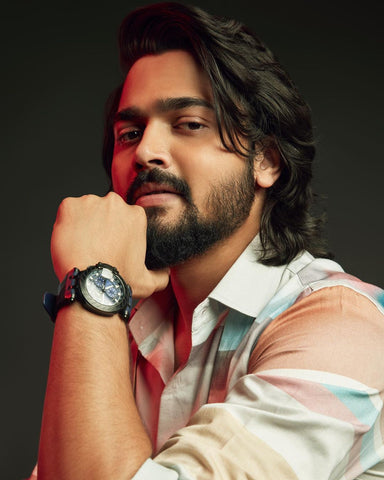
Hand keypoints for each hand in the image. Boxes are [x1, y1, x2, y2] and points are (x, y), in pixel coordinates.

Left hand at [51, 192, 168, 297]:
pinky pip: (67, 209)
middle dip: (101, 224)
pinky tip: (70, 239)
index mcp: (136, 216)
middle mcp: (115, 204)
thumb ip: (161, 274)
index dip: (117, 231)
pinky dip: (67, 222)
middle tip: (97, 245)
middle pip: (106, 210)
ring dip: (84, 223)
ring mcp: (91, 203)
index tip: (111, 244)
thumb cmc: (117, 282)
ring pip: (86, 209)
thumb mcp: (148, 282)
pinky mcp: (69, 206)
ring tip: (82, 244)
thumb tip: (166, 271)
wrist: (90, 286)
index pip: (124, 217)